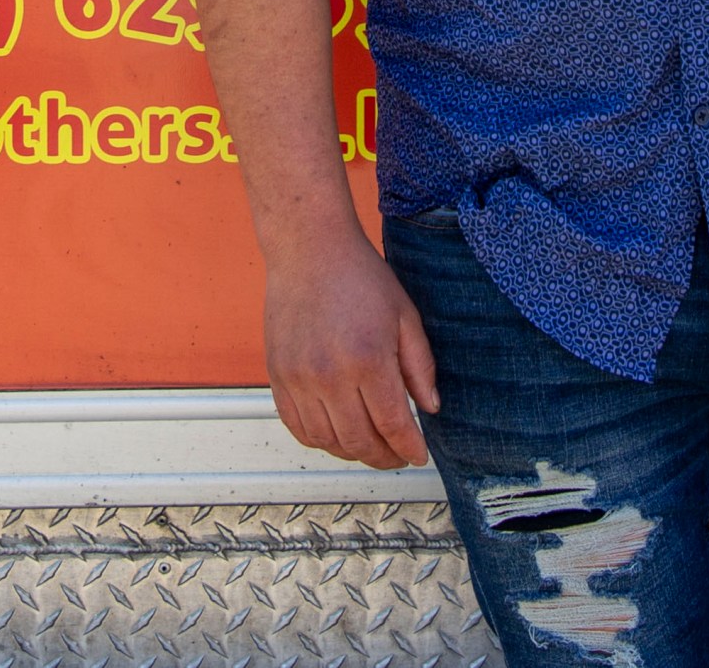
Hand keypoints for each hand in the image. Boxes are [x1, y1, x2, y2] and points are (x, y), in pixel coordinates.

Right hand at [262, 224, 440, 468]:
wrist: (309, 250)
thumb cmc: (359, 277)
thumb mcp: (405, 316)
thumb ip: (420, 366)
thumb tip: (430, 408)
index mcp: (367, 359)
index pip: (392, 425)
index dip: (409, 448)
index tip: (418, 455)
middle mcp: (329, 375)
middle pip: (359, 441)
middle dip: (384, 457)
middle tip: (397, 455)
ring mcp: (298, 378)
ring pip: (327, 441)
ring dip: (352, 453)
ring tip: (370, 446)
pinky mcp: (278, 376)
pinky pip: (297, 426)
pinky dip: (319, 440)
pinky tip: (337, 433)